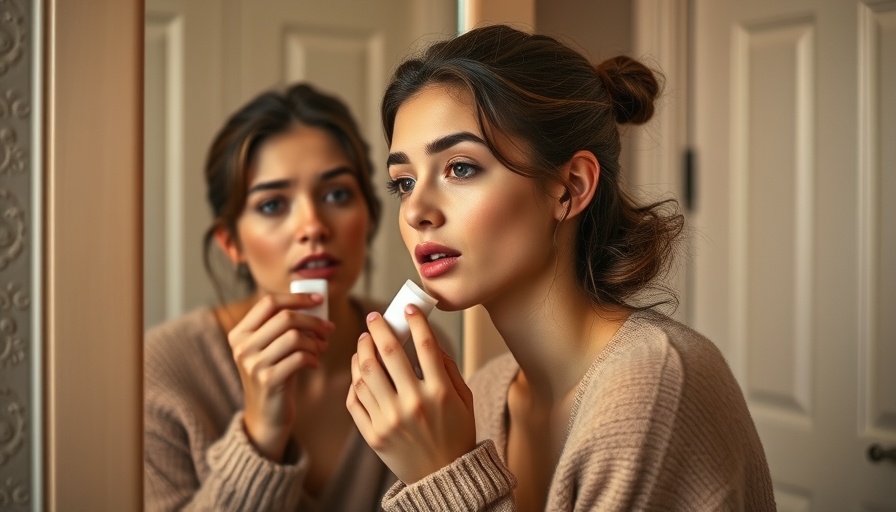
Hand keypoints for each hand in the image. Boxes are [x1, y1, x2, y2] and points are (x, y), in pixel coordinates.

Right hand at [228, 293, 333, 460]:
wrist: (266, 415)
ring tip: (321, 349)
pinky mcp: (268, 380)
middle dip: (313, 321)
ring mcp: (253, 364)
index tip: (319, 300)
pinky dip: (313, 358)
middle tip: (328, 329)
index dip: (297, 298)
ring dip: (315, 341)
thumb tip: (316, 302)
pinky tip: (315, 364)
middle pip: (285, 318)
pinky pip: (300, 358)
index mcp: (239, 333)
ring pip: (294, 337)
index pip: (269, 303)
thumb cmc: (276, 373)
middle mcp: (242, 347)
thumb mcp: (272, 347)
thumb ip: (283, 325)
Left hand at [346, 306, 475, 482]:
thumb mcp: (464, 399)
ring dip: (362, 350)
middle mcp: (413, 404)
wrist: (443, 477)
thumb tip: (427, 338)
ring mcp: (390, 420)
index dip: (415, 320)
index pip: (425, 345)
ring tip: (364, 341)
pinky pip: (356, 399)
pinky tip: (359, 368)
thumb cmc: (456, 434)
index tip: (407, 308)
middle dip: (379, 328)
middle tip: (374, 317)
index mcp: (440, 393)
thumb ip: (447, 368)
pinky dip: (355, 379)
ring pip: (366, 373)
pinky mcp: (373, 435)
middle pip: (388, 353)